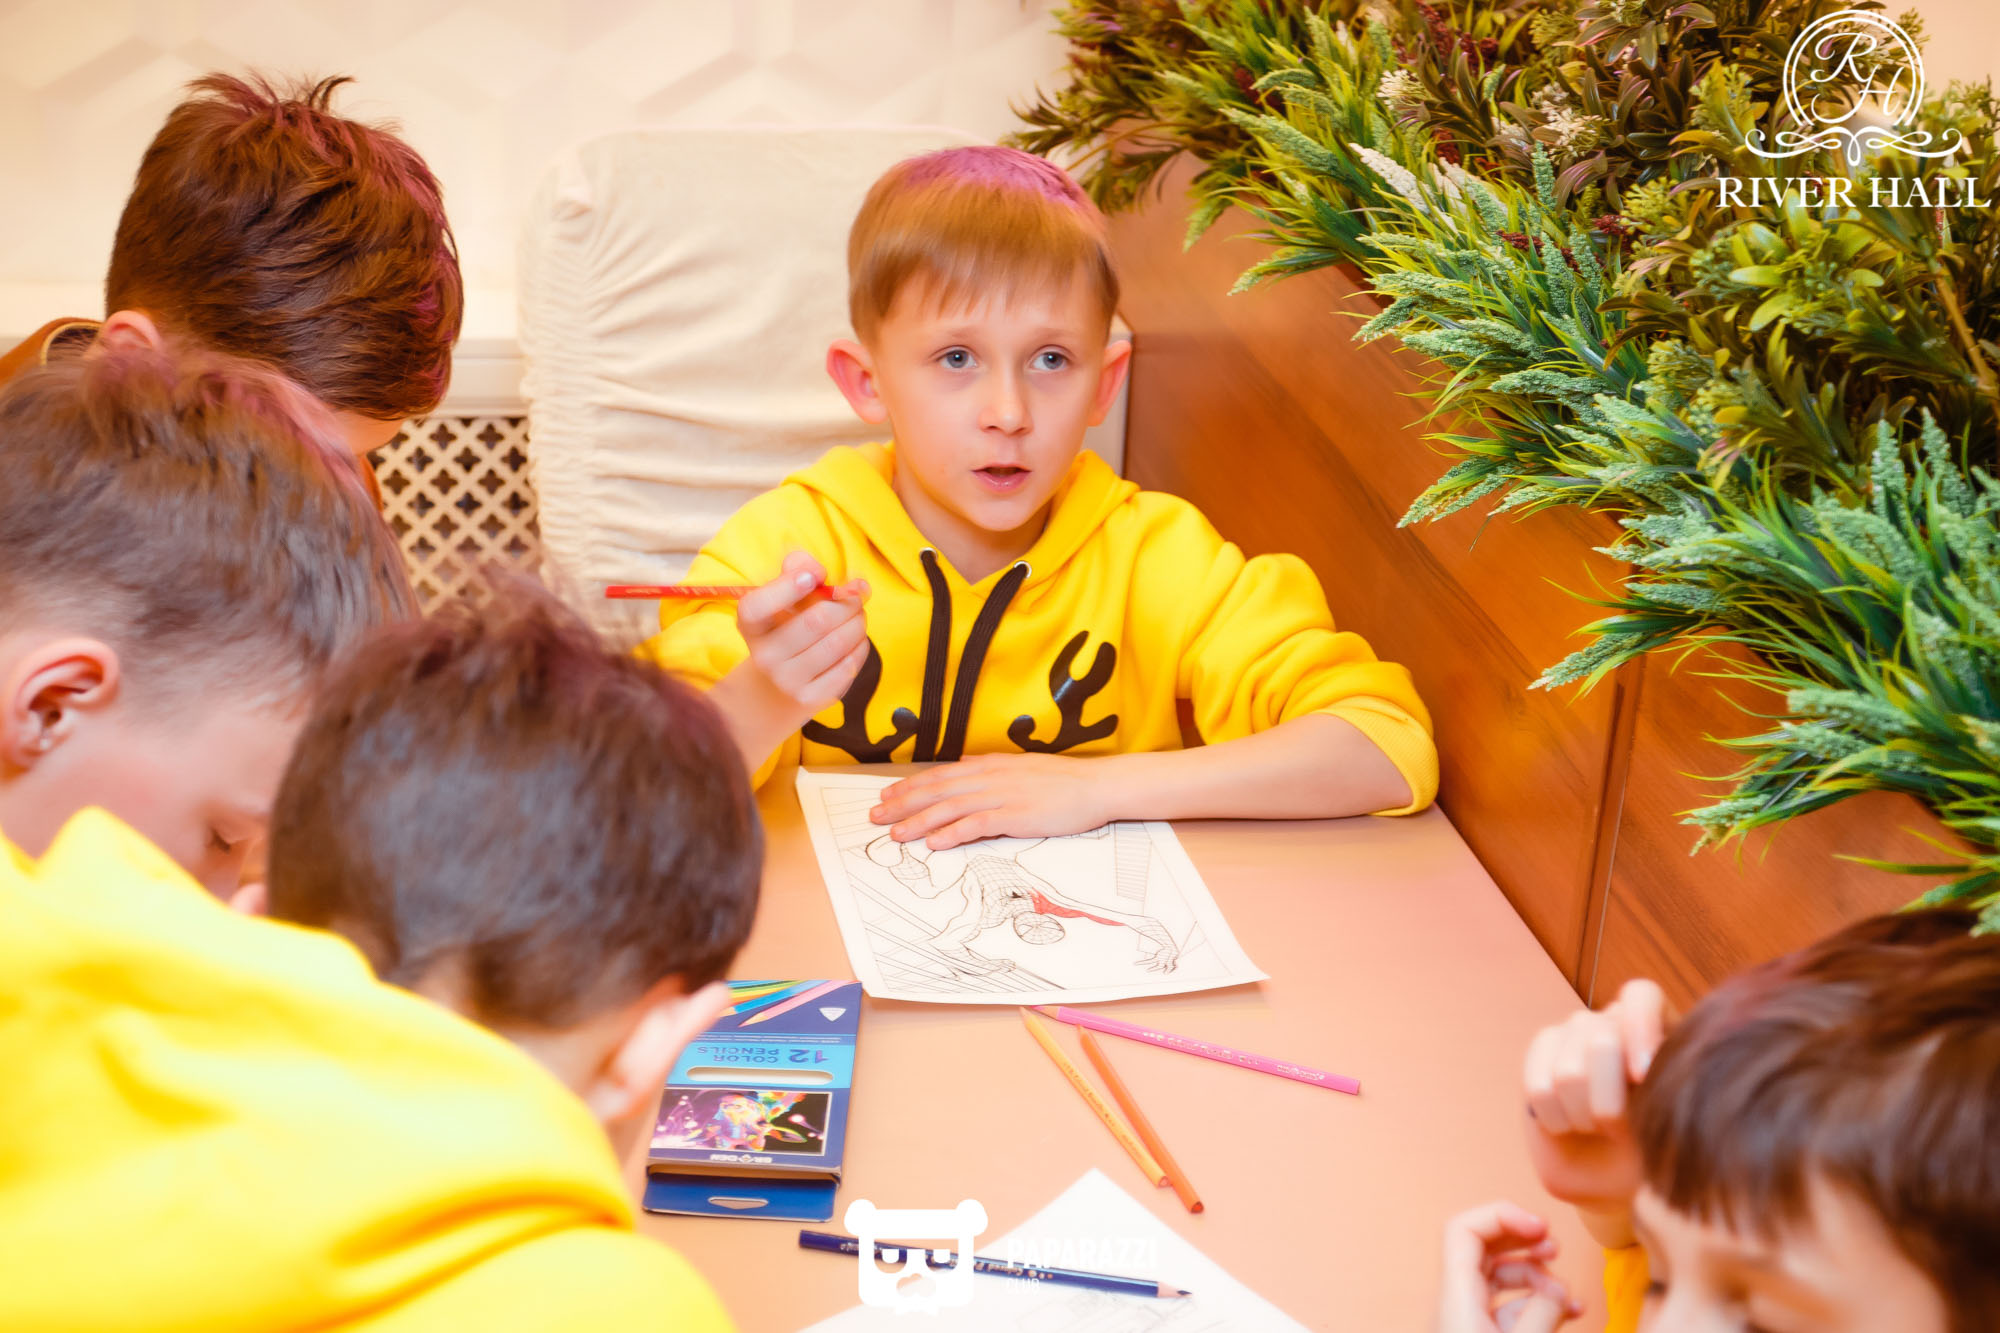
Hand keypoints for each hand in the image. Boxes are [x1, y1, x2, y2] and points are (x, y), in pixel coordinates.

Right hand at [735, 552, 868, 723]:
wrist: (779, 687)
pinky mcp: (809, 699)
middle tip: (857, 596)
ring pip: (838, 643)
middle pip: (817, 620)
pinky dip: (860, 647)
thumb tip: (821, 571)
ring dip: (858, 623)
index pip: (758, 605)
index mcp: (750, 624)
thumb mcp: (784, 597)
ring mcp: (786, 680)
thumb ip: (798, 569)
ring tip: (858, 617)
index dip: (787, 586)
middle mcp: (763, 655)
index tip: (816, 574)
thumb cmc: (787, 628)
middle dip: (848, 602)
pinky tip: (855, 642)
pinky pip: (847, 666)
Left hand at [870, 753, 1111, 848]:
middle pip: (936, 790)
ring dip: (919, 821)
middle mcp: (990, 777)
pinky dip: (952, 833)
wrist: (1096, 785)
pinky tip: (935, 843)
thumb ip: (991, 765)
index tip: (886, 796)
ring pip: (950, 807)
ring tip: (895, 833)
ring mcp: (1002, 796)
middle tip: (875, 816)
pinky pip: (977, 825)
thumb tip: (966, 761)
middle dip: (902, 803)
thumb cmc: (1062, 780)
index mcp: (989, 765)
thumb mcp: (1021, 765)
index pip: (939, 775)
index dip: (909, 786)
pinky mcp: (1016, 816)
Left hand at [1434, 1202, 1581, 1332]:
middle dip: (1523, 1239)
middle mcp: (1458, 1302)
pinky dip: (1537, 1300)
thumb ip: (1542, 1313)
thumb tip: (1558, 1289)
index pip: (1463, 1229)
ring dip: (1536, 1272)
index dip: (1503, 1216)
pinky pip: (1508, 1305)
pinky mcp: (1483, 1332)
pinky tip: (1569, 1309)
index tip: (1541, 1227)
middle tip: (1553, 1245)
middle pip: (1484, 1247)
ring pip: (1499, 1275)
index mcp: (1456, 1298)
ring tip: (1565, 1291)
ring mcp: (1469, 1319)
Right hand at [1521, 978, 1669, 1222]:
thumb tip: (1642, 1075)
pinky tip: (1566, 1126)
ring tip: (1594, 1128)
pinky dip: (1556, 1120)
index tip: (1642, 1078)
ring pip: (1570, 1073)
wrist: (1610, 1173)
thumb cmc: (1651, 1147)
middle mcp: (1612, 1020)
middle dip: (1610, 1103)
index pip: (1640, 996)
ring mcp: (1573, 1033)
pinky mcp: (1540, 1053)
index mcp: (1657, 1026)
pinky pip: (1539, 1088)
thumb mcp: (1669, 1125)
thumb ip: (1661, 1095)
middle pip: (1601, 1043)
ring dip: (1583, 1117)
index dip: (1638, 1030)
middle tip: (1618, 1131)